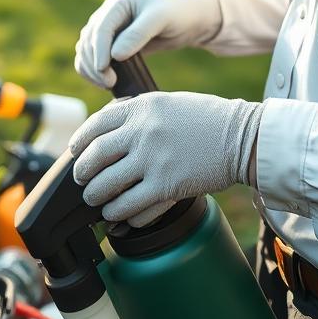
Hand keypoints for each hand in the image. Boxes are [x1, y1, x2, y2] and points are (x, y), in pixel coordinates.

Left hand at [69, 91, 262, 227]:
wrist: (242, 137)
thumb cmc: (207, 119)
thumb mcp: (167, 102)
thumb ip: (138, 114)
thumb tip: (110, 132)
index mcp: (141, 107)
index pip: (95, 125)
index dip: (79, 141)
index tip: (75, 152)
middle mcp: (142, 132)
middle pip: (95, 157)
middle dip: (83, 174)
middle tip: (83, 182)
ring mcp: (153, 160)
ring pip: (107, 187)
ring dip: (97, 199)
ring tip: (99, 203)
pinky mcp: (166, 187)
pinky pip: (131, 207)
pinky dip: (121, 215)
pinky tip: (121, 216)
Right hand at [73, 0, 221, 88]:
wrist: (189, 19)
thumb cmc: (177, 14)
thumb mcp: (160, 19)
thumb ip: (138, 34)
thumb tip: (115, 55)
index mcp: (117, 4)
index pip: (100, 29)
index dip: (99, 51)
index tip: (104, 71)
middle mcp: (108, 15)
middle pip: (88, 41)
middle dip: (94, 63)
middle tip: (109, 83)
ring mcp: (109, 30)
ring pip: (86, 51)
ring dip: (90, 68)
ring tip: (107, 84)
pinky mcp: (113, 44)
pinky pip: (94, 58)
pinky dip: (94, 70)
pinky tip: (105, 82)